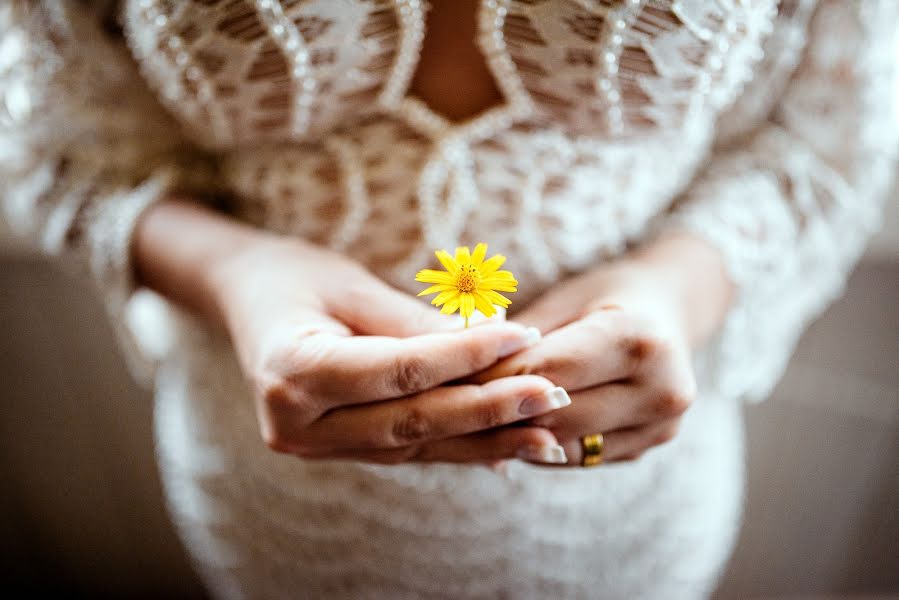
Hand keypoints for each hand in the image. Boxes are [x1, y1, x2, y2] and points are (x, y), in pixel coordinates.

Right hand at [206, 233, 570, 464]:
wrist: (244, 298)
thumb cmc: (293, 276)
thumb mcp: (349, 286)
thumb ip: (413, 324)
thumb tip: (492, 343)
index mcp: (291, 372)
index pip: (398, 370)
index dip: (464, 357)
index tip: (524, 337)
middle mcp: (297, 423)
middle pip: (410, 421)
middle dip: (487, 410)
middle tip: (552, 396)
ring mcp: (313, 444)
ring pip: (413, 445)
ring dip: (483, 440)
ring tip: (546, 432)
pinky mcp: (335, 448)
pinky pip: (405, 451)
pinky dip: (458, 448)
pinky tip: (507, 448)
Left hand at [469, 236, 732, 465]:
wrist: (670, 312)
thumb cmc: (605, 294)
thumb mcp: (566, 297)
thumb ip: (520, 335)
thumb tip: (458, 360)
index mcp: (641, 339)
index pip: (549, 370)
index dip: (492, 376)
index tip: (444, 377)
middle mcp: (661, 388)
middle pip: (556, 414)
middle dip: (496, 408)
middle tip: (443, 404)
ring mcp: (659, 426)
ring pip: (562, 444)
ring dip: (512, 435)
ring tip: (467, 420)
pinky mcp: (647, 447)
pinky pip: (576, 456)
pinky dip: (538, 445)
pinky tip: (505, 432)